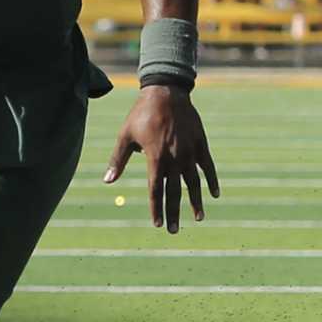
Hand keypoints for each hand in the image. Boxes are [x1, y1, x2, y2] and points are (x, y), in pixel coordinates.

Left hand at [105, 85, 219, 233]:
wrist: (166, 91)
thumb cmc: (141, 113)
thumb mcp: (125, 135)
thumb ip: (118, 159)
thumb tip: (107, 181)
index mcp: (155, 158)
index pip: (156, 190)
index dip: (156, 209)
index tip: (157, 224)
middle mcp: (174, 158)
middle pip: (174, 192)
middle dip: (174, 213)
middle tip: (174, 231)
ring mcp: (189, 151)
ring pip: (194, 183)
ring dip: (195, 202)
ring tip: (198, 218)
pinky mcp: (200, 143)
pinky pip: (208, 166)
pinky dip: (212, 180)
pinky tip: (215, 194)